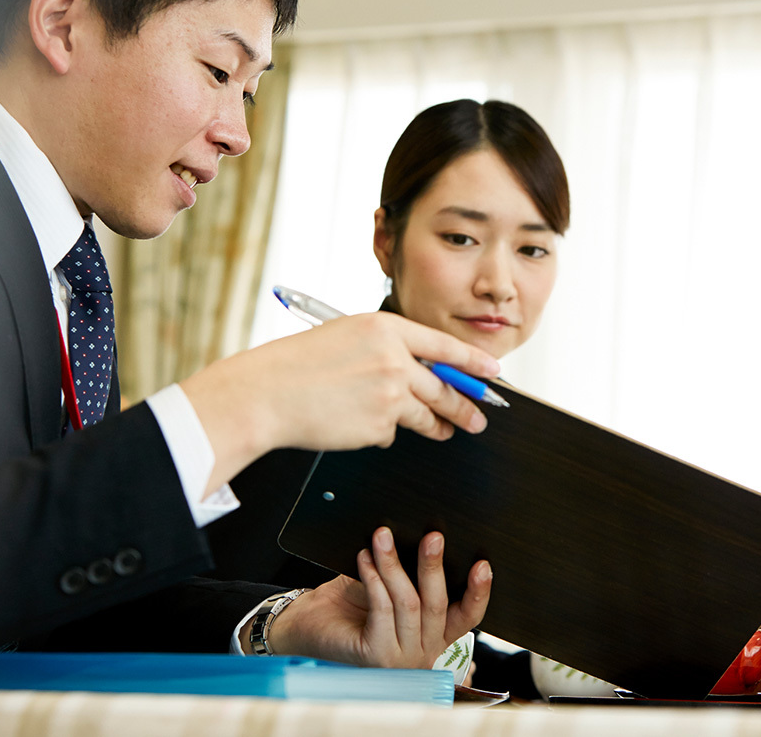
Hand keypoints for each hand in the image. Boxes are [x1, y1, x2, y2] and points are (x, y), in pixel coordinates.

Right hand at [181, 312, 501, 493]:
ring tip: (450, 431)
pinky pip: (393, 432)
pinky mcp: (379, 425)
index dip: (472, 361)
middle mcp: (394, 358)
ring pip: (427, 413)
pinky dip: (383, 431)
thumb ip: (386, 350)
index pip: (444, 346)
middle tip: (480, 416)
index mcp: (386, 328)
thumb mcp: (347, 338)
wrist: (267, 394)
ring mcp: (389, 393)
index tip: (493, 372)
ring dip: (440, 424)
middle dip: (466, 403)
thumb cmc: (298, 365)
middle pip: (444, 385)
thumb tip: (421, 371)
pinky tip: (361, 425)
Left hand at [257, 528, 491, 668]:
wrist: (307, 624)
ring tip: (383, 537)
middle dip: (434, 566)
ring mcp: (401, 658)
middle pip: (438, 605)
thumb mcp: (391, 584)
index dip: (479, 592)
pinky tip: (366, 557)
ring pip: (409, 604)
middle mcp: (423, 651)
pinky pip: (382, 609)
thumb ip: (412, 574)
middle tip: (433, 537)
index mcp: (435, 634)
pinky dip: (375, 579)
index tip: (483, 564)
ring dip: (395, 565)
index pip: (468, 617)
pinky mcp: (375, 655)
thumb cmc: (350, 601)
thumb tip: (428, 538)